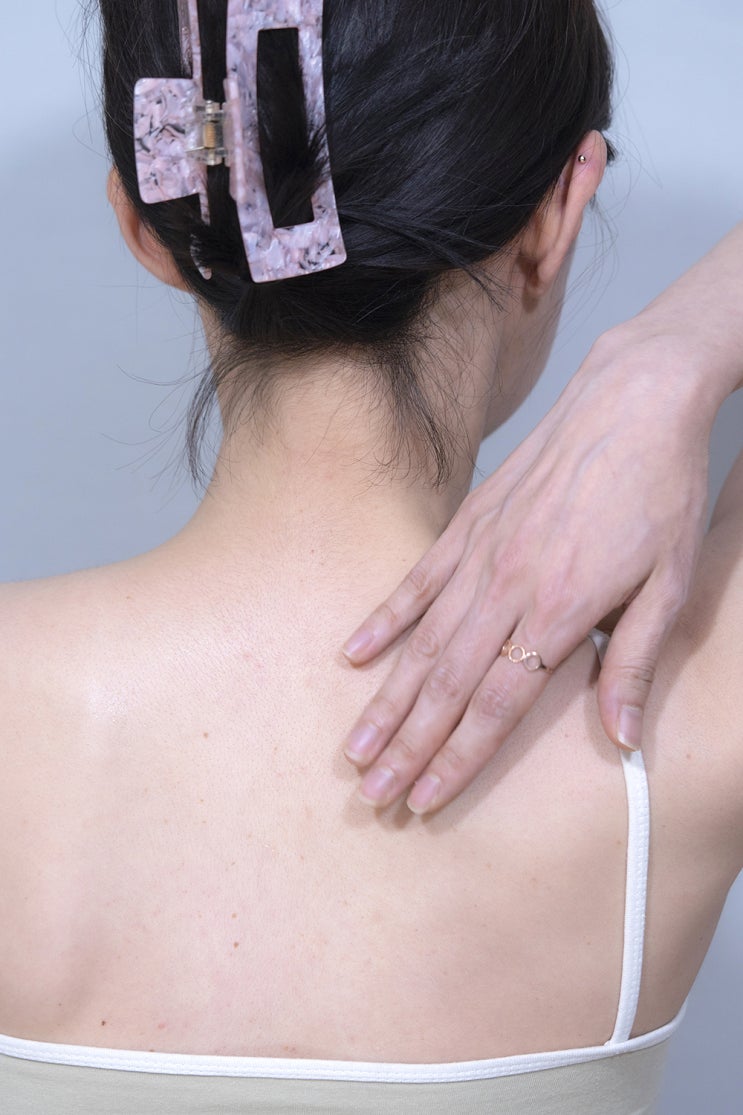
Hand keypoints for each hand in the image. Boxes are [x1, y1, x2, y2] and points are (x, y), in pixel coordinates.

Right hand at [341, 316, 714, 814]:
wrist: (632, 400)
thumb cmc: (659, 490)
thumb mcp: (671, 583)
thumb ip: (634, 662)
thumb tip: (624, 737)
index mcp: (560, 610)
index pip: (497, 703)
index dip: (457, 756)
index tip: (424, 797)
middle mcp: (508, 587)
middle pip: (447, 684)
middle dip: (407, 745)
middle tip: (371, 791)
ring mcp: (480, 553)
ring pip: (422, 642)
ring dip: (387, 699)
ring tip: (355, 744)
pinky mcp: (468, 524)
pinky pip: (415, 582)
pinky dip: (384, 621)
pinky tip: (355, 655)